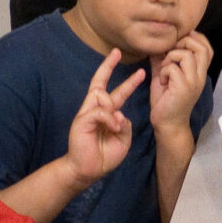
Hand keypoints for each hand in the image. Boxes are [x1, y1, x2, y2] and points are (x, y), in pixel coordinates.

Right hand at [66, 47, 144, 188]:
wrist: (87, 170)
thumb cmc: (104, 156)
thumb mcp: (123, 140)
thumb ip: (126, 125)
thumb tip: (121, 114)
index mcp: (106, 113)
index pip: (115, 92)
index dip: (127, 81)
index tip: (140, 71)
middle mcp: (95, 109)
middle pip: (100, 83)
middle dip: (108, 66)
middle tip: (116, 52)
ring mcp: (87, 113)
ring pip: (101, 95)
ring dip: (112, 108)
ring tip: (116, 127)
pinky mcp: (82, 120)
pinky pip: (99, 111)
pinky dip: (109, 119)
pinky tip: (113, 128)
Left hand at [149, 33, 210, 133]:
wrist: (168, 124)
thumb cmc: (166, 100)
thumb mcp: (165, 75)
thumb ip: (164, 60)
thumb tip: (157, 45)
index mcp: (199, 72)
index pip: (207, 48)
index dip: (195, 39)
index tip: (179, 41)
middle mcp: (200, 76)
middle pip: (201, 47)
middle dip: (183, 43)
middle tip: (170, 53)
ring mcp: (193, 82)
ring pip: (186, 55)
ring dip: (171, 57)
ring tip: (165, 69)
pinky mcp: (183, 88)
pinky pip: (173, 68)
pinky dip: (164, 70)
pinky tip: (162, 81)